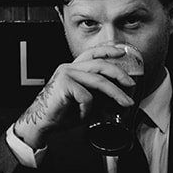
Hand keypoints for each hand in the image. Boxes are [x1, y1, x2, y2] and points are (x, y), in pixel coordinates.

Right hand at [12, 43, 137, 149]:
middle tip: (131, 84)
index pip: (92, 53)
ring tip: (125, 102)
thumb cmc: (61, 113)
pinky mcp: (64, 84)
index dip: (108, 50)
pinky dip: (88, 109)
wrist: (41, 122)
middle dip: (119, 74)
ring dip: (116, 93)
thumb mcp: (85, 102)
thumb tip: (118, 96)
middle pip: (100, 64)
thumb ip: (98, 95)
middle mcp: (69, 67)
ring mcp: (66, 74)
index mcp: (73, 69)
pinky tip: (81, 114)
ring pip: (98, 80)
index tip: (122, 52)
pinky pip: (86, 96)